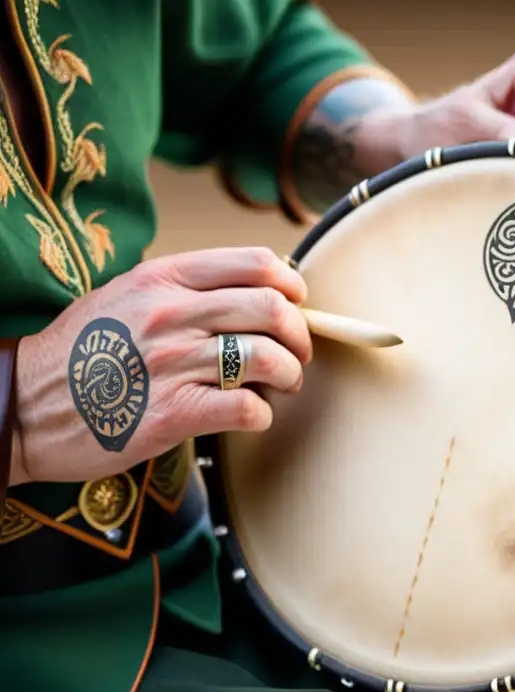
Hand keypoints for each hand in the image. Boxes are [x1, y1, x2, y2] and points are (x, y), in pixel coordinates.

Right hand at [11, 248, 311, 484]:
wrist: (22, 405)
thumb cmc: (82, 353)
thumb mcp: (125, 295)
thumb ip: (184, 288)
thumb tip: (252, 289)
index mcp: (163, 279)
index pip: (254, 264)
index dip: (290, 284)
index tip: (297, 302)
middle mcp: (171, 315)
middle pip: (272, 310)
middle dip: (299, 335)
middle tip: (295, 354)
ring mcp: (172, 364)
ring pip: (267, 359)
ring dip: (288, 376)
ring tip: (280, 386)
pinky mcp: (172, 414)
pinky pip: (246, 408)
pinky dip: (262, 414)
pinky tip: (251, 415)